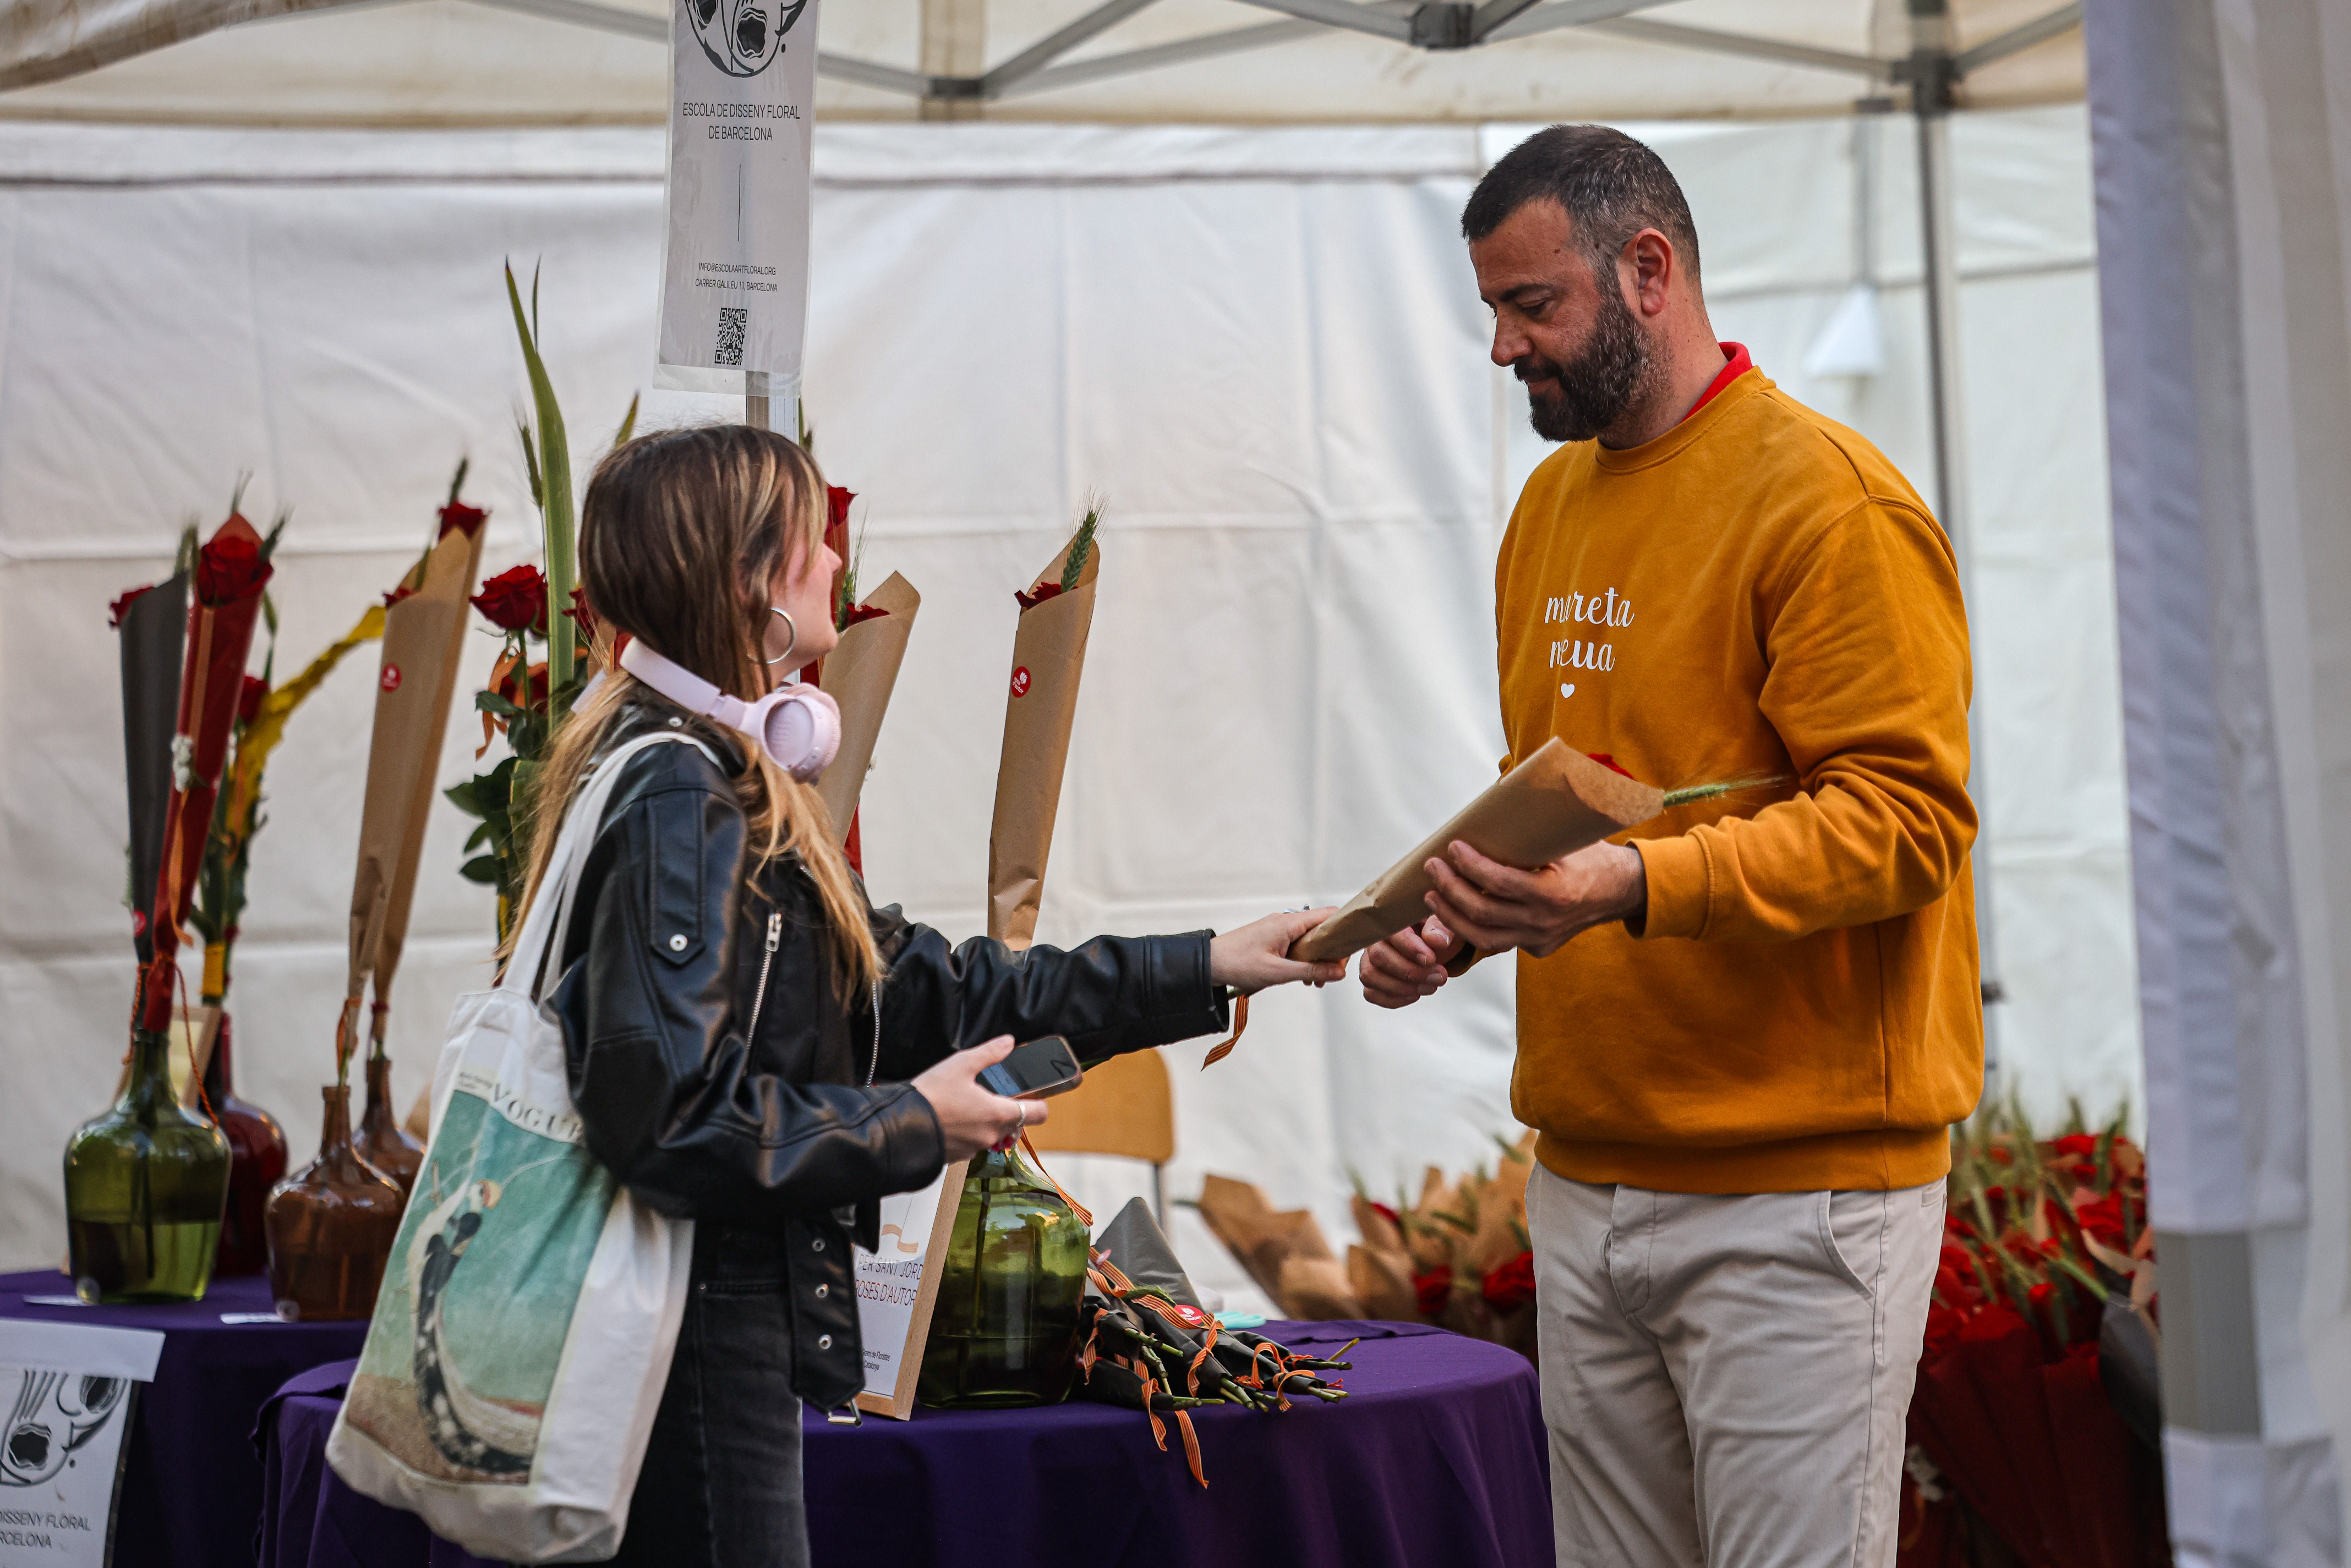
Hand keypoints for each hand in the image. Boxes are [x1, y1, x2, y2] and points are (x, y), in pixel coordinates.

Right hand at [911, 1036, 1042, 1162]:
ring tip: (965, 1103)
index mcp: (999, 1113)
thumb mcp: (960, 1064)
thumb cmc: (932, 1095)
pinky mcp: (957, 1157)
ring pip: (992, 1133)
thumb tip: (1009, 1042)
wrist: (901, 1127)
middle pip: (1014, 1122)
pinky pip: (972, 1142)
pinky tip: (951, 1118)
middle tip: (989, 1092)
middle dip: (1006, 1108)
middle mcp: (992, 1135)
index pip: (1039, 1113)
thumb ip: (989, 1053)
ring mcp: (974, 1148)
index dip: (1038, 1102)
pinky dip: (968, 1131)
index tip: (1029, 1093)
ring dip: (985, 1120)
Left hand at [1209, 909, 1348, 994]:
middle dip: (1331, 951)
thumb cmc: (1239, 964)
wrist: (1209, 963)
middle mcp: (1286, 921)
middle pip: (1322, 929)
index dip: (1344, 929)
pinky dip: (1304, 958)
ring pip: (1310, 938)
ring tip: (1315, 980)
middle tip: (1331, 974)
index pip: (1328, 915)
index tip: (1351, 950)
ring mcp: (1279, 928)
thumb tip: (1339, 972)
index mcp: (1289, 923)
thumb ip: (1310, 970)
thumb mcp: (1278, 972)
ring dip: (1317, 958)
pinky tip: (1302, 976)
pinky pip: (1297, 944)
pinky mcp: (1273, 937)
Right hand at [1360, 914, 1462, 1009]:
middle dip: (1409, 972)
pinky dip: (1394, 999)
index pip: (1390, 932)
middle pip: (1377, 957)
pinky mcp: (1372, 979)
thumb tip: (1436, 940)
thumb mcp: (1445, 924)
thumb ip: (1441, 929)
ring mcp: (1369, 960)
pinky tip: (1415, 994)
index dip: (1409, 948)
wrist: (1437, 946)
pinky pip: (1372, 993)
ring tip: (1431, 986)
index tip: (1431, 959)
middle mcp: (1374, 939)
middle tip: (1438, 976)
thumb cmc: (1436, 932)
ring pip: (1370, 976)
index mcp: (1390, 918)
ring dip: (1402, 988)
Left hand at [1424, 839, 1645, 958]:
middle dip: (1450, 889)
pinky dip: (1472, 928)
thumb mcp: (1567, 840)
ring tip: (1432, 895)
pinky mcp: (1537, 947)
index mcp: (1553, 893)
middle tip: (1433, 867)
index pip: (1498, 882)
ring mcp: (1540, 939)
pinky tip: (1454, 911)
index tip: (1453, 847)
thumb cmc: (1592, 857)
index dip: (1470, 866)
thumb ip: (1533, 832)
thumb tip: (1494, 801)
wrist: (1622, 890)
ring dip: (1451, 916)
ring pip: (1483, 937)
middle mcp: (1544, 921)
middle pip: (1482, 912)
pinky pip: (1498, 942)